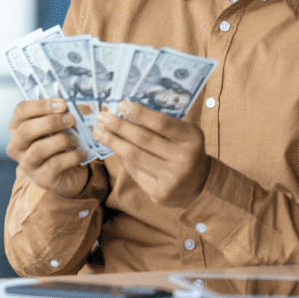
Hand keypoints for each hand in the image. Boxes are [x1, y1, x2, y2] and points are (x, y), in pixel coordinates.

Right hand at [7, 99, 88, 197]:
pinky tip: (83, 152)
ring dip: (61, 140)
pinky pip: (55, 164)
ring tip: (76, 138)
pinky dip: (72, 156)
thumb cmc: (60, 143)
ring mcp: (27, 164)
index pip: (21, 110)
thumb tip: (73, 102)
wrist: (67, 174)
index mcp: (18, 127)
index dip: (41, 105)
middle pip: (26, 130)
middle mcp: (17, 146)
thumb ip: (60, 114)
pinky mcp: (41, 178)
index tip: (63, 104)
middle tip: (71, 119)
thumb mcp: (57, 127)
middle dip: (51, 122)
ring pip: (39, 149)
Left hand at [92, 101, 209, 207]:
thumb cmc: (185, 151)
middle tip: (102, 117)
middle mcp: (184, 159)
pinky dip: (122, 158)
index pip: (162, 123)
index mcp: (192, 139)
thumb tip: (127, 112)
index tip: (120, 104)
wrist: (199, 185)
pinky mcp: (160, 193)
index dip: (140, 113)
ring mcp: (172, 178)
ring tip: (99, 131)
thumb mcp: (184, 134)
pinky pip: (135, 172)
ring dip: (113, 142)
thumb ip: (162, 125)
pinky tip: (113, 148)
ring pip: (135, 157)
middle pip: (144, 139)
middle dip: (119, 126)